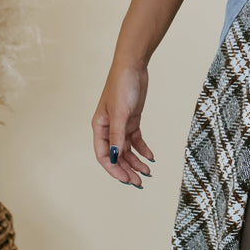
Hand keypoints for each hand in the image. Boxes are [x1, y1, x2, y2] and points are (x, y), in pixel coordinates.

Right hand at [92, 60, 153, 187]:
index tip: (126, 179)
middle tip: (139, 182)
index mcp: (99, 127)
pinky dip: (143, 149)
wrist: (133, 67)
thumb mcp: (120, 113)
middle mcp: (108, 128)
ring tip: (147, 172)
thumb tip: (115, 157)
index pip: (104, 155)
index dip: (114, 169)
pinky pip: (136, 140)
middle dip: (127, 169)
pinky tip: (150, 157)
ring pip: (127, 150)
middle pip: (116, 155)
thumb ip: (118, 136)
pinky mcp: (132, 120)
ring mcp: (121, 124)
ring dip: (136, 162)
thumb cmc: (121, 86)